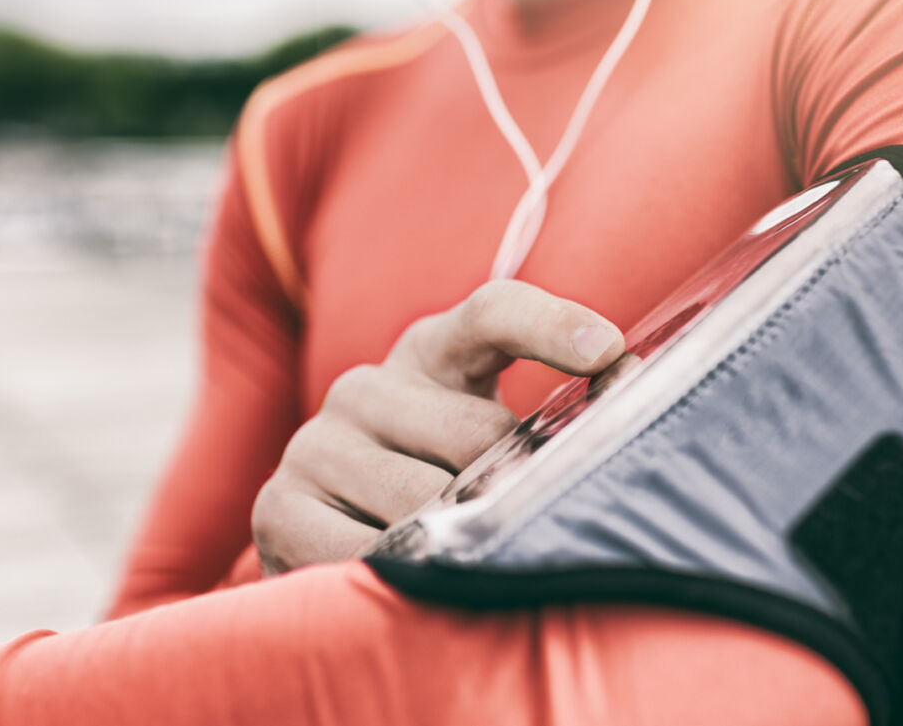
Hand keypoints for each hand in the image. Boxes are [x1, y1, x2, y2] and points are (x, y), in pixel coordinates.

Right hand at [251, 279, 624, 574]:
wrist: (325, 544)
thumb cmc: (439, 486)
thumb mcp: (491, 439)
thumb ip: (554, 418)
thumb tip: (624, 404)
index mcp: (430, 353)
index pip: (494, 313)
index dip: (552, 324)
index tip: (609, 350)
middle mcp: (363, 387)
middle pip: (477, 434)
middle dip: (516, 486)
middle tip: (535, 525)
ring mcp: (315, 446)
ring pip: (426, 500)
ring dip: (463, 541)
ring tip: (478, 564)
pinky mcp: (279, 510)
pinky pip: (367, 553)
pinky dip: (404, 578)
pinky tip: (417, 588)